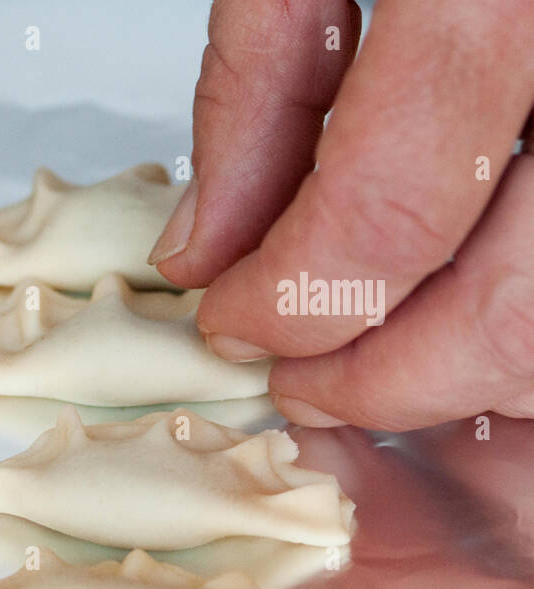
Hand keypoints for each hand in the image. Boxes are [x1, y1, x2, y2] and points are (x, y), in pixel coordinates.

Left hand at [149, 0, 533, 429]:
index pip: (390, 210)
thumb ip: (256, 88)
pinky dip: (533, 339)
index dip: (297, 298)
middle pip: (514, 304)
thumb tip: (210, 247)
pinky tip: (468, 325)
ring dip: (471, 377)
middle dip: (385, 377)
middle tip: (304, 375)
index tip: (237, 322)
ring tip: (379, 361)